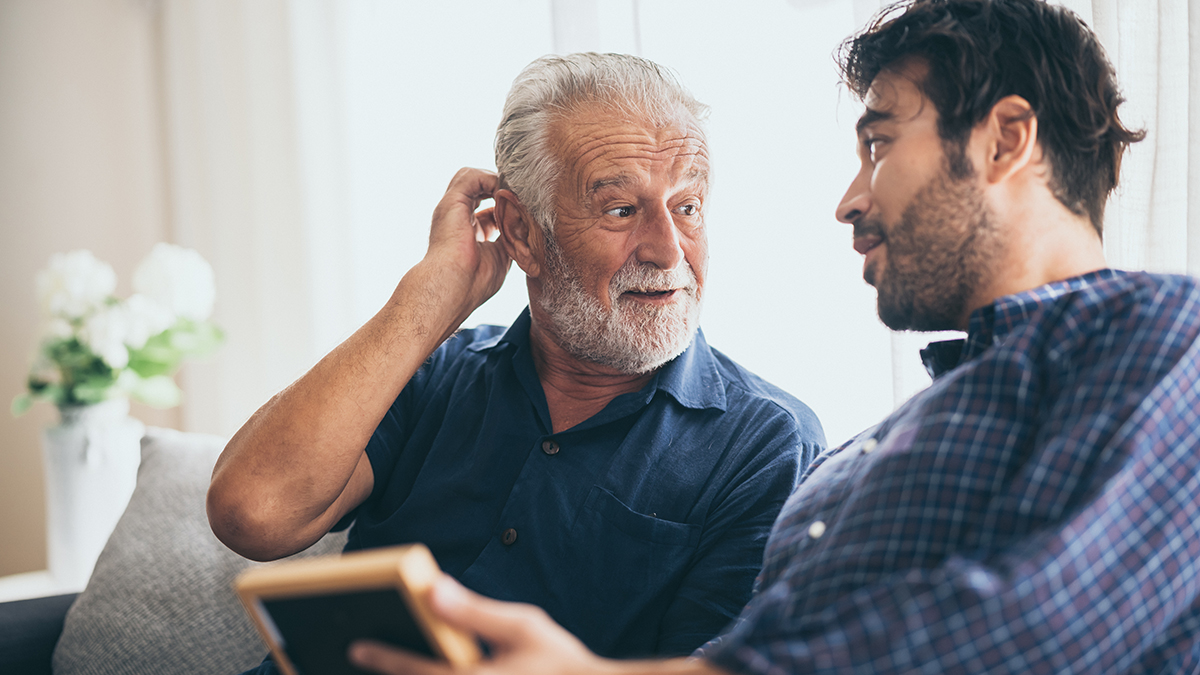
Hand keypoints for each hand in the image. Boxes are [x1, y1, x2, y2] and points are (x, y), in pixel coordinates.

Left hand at [348, 575, 607, 674]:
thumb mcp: (524, 626)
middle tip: (358, 658)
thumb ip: (475, 611)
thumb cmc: (559, 662)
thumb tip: (433, 591)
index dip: (384, 658)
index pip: (417, 670)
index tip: (356, 648)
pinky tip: (418, 671)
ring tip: (382, 667)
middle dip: (389, 673)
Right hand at [424, 168, 512, 314]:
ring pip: (475, 178)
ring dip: (498, 184)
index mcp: (468, 232)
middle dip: (504, 192)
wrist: (453, 287)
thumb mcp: (501, 257)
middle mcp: (458, 216)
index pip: (491, 209)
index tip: (525, 216)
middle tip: (522, 201)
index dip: (509, 208)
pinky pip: (473, 176)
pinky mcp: (453, 200)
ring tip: (513, 198)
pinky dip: (492, 181)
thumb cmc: (474, 281)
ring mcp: (453, 207)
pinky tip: (504, 197)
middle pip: (482, 190)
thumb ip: (510, 238)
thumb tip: (525, 227)